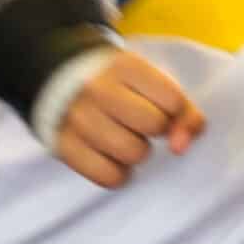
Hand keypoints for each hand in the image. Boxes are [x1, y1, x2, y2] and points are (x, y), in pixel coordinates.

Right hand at [56, 50, 204, 188]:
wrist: (61, 83)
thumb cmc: (120, 87)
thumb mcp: (151, 83)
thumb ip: (183, 111)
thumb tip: (181, 146)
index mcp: (124, 66)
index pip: (172, 100)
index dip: (173, 112)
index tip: (159, 108)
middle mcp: (98, 88)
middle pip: (152, 125)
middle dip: (154, 130)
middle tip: (139, 124)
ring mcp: (78, 118)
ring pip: (132, 154)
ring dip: (136, 153)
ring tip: (123, 138)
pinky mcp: (64, 146)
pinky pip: (109, 177)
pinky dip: (116, 173)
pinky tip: (110, 157)